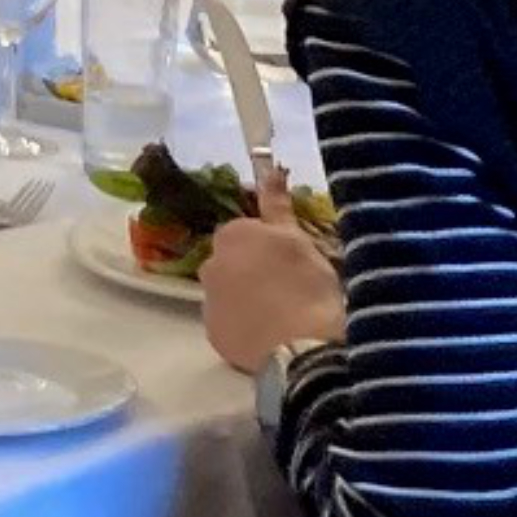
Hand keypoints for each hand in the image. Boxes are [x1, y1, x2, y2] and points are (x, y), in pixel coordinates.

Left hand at [199, 186, 347, 373]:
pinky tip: (269, 334)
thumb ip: (278, 205)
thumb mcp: (299, 239)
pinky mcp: (213, 335)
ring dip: (246, 297)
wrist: (302, 346)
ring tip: (281, 313)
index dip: (267, 244)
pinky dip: (243, 326)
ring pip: (228, 292)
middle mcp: (211, 264)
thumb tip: (271, 170)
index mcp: (233, 234)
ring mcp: (208, 302)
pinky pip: (228, 324)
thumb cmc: (307, 285)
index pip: (244, 231)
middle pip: (231, 261)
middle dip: (252, 269)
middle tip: (287, 285)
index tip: (289, 258)